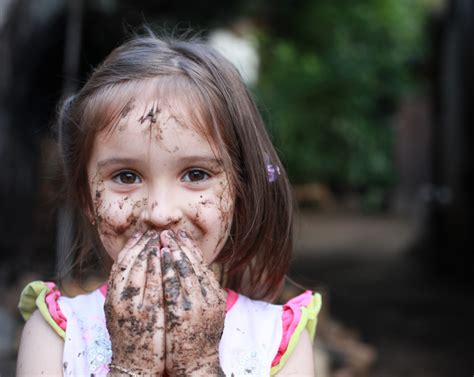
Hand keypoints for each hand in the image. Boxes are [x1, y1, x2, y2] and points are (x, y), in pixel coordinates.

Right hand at [105, 230, 164, 375]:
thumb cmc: (132, 336)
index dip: (131, 246)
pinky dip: (155, 268)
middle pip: (128, 262)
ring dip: (149, 250)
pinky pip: (151, 284)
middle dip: (141, 244)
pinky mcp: (148, 314)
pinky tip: (163, 256)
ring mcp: (132, 306)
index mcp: (113, 297)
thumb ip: (127, 291)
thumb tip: (137, 267)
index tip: (141, 233)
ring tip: (160, 237)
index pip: (120, 264)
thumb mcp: (123, 311)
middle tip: (153, 231)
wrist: (134, 365)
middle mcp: (118, 299)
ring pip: (138, 270)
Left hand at [160, 230, 226, 376]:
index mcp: (215, 295)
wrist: (197, 365)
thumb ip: (203, 293)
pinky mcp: (184, 312)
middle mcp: (209, 296)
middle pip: (195, 263)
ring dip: (174, 251)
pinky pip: (175, 284)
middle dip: (182, 245)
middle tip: (170, 231)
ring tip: (165, 238)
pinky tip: (161, 257)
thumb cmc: (199, 340)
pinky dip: (168, 268)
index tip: (182, 235)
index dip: (191, 249)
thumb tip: (196, 273)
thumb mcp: (208, 313)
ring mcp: (198, 304)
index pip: (202, 265)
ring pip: (186, 270)